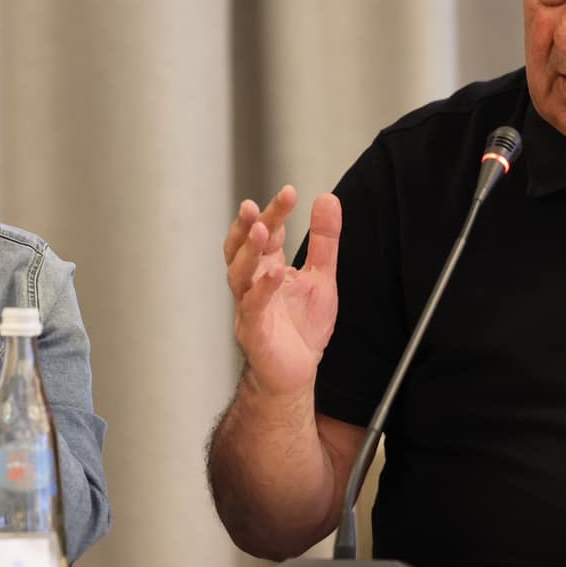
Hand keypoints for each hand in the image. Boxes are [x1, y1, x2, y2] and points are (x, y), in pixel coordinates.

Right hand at [223, 186, 340, 400]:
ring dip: (248, 251)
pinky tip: (274, 273)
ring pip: (238, 274)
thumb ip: (324, 241)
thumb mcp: (321, 277)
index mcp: (267, 269)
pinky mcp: (254, 331)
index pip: (265, 233)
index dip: (274, 212)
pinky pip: (253, 307)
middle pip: (241, 249)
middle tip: (253, 206)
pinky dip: (262, 288)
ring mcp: (249, 307)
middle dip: (246, 226)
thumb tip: (328, 200)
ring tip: (260, 230)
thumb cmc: (302, 329)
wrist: (297, 374)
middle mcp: (253, 285)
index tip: (288, 192)